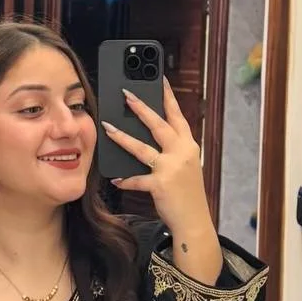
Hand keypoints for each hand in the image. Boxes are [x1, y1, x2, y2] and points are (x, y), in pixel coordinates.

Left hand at [101, 79, 214, 239]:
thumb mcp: (185, 166)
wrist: (194, 221)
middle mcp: (181, 153)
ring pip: (142, 148)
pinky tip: (115, 179)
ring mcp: (171, 168)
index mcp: (188, 145)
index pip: (177, 116)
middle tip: (125, 93)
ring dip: (122, 137)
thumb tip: (148, 137)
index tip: (159, 79)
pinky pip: (136, 179)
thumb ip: (172, 150)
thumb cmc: (187, 194)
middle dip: (141, 107)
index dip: (168, 97)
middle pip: (159, 125)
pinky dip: (125, 179)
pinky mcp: (160, 185)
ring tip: (107, 127)